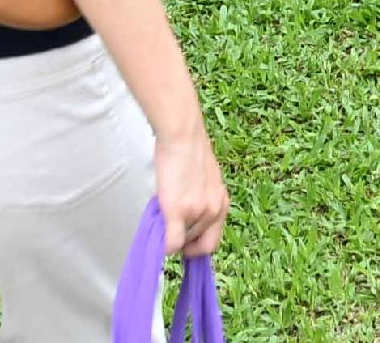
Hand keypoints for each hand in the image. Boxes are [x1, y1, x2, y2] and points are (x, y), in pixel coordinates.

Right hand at [153, 120, 227, 257]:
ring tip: (163, 214)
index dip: (197, 246)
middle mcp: (214, 211)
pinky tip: (158, 237)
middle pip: (199, 245)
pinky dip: (164, 245)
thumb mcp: (205, 180)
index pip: (213, 241)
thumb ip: (201, 200)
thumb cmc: (188, 149)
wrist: (181, 134)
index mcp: (221, 203)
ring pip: (183, 243)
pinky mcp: (178, 211)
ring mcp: (196, 212)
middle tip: (172, 233)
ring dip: (172, 235)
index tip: (186, 244)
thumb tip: (186, 219)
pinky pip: (172, 242)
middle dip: (184, 243)